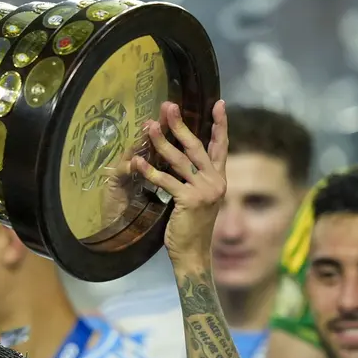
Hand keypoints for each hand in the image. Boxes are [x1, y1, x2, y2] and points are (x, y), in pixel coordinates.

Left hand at [132, 100, 227, 261]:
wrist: (193, 253)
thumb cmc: (192, 225)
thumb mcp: (199, 197)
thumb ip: (196, 178)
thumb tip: (184, 157)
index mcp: (219, 179)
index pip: (221, 146)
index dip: (220, 125)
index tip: (219, 103)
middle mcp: (216, 182)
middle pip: (197, 146)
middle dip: (181, 125)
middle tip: (169, 106)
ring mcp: (204, 191)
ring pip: (180, 160)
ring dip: (162, 141)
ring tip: (149, 127)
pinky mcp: (190, 201)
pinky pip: (167, 181)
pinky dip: (150, 170)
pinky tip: (137, 161)